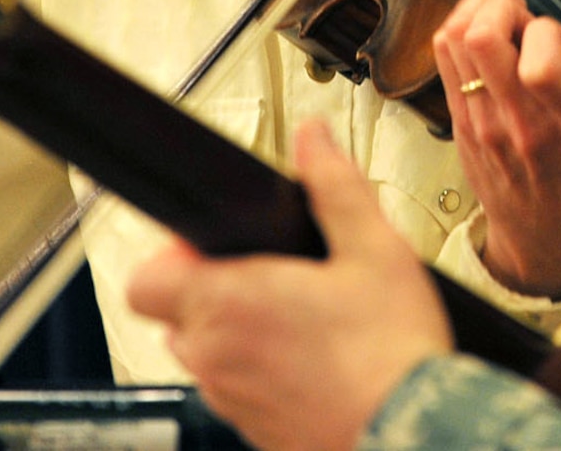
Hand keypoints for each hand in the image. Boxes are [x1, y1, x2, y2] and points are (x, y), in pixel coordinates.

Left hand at [127, 121, 451, 450]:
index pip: (145, 278)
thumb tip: (313, 138)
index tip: (216, 245)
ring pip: (207, 357)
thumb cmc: (391, 351)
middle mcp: (216, 358)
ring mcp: (230, 401)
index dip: (173, 255)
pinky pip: (236, 393)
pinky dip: (260, 375)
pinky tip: (313, 363)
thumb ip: (335, 186)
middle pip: (176, 315)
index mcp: (230, 303)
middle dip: (215, 292)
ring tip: (300, 322)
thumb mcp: (375, 248)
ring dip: (238, 336)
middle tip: (274, 278)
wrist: (415, 434)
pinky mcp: (253, 434)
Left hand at [433, 0, 560, 297]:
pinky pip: (445, 55)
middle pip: (482, 36)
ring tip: (505, 18)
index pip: (540, 67)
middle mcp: (520, 125)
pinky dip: (463, 28)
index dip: (549, 30)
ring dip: (480, 10)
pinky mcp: (457, 121)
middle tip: (526, 16)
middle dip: (506, 4)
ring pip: (455, 37)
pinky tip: (487, 36)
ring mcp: (481, 123)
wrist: (548, 233)